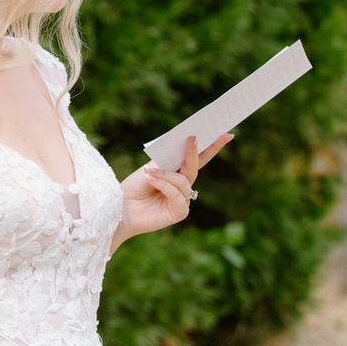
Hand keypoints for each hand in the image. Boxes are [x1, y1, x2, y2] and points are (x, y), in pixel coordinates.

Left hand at [114, 133, 232, 245]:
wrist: (120, 208)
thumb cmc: (133, 188)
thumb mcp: (151, 167)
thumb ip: (168, 160)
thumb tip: (188, 144)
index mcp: (176, 172)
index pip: (197, 158)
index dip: (211, 146)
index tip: (226, 134)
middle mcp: (182, 185)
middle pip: (195, 166)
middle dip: (195, 151)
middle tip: (193, 136)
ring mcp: (183, 199)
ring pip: (183, 180)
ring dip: (165, 175)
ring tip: (148, 172)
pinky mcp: (180, 212)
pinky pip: (178, 194)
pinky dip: (164, 186)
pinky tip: (151, 181)